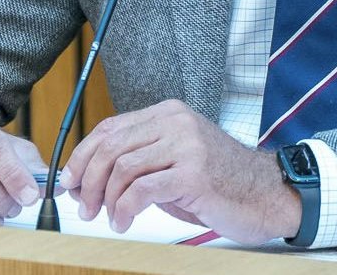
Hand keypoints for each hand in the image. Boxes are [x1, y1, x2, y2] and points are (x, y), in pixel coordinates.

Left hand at [60, 100, 301, 243]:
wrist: (268, 194)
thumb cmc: (221, 182)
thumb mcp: (175, 160)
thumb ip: (140, 160)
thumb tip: (89, 177)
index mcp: (168, 114)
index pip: (110, 128)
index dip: (83, 155)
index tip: (69, 180)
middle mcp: (175, 123)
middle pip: (111, 146)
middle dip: (88, 179)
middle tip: (83, 205)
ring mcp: (185, 146)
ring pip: (122, 167)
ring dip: (105, 198)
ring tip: (107, 217)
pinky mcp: (192, 174)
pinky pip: (141, 190)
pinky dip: (124, 209)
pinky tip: (123, 221)